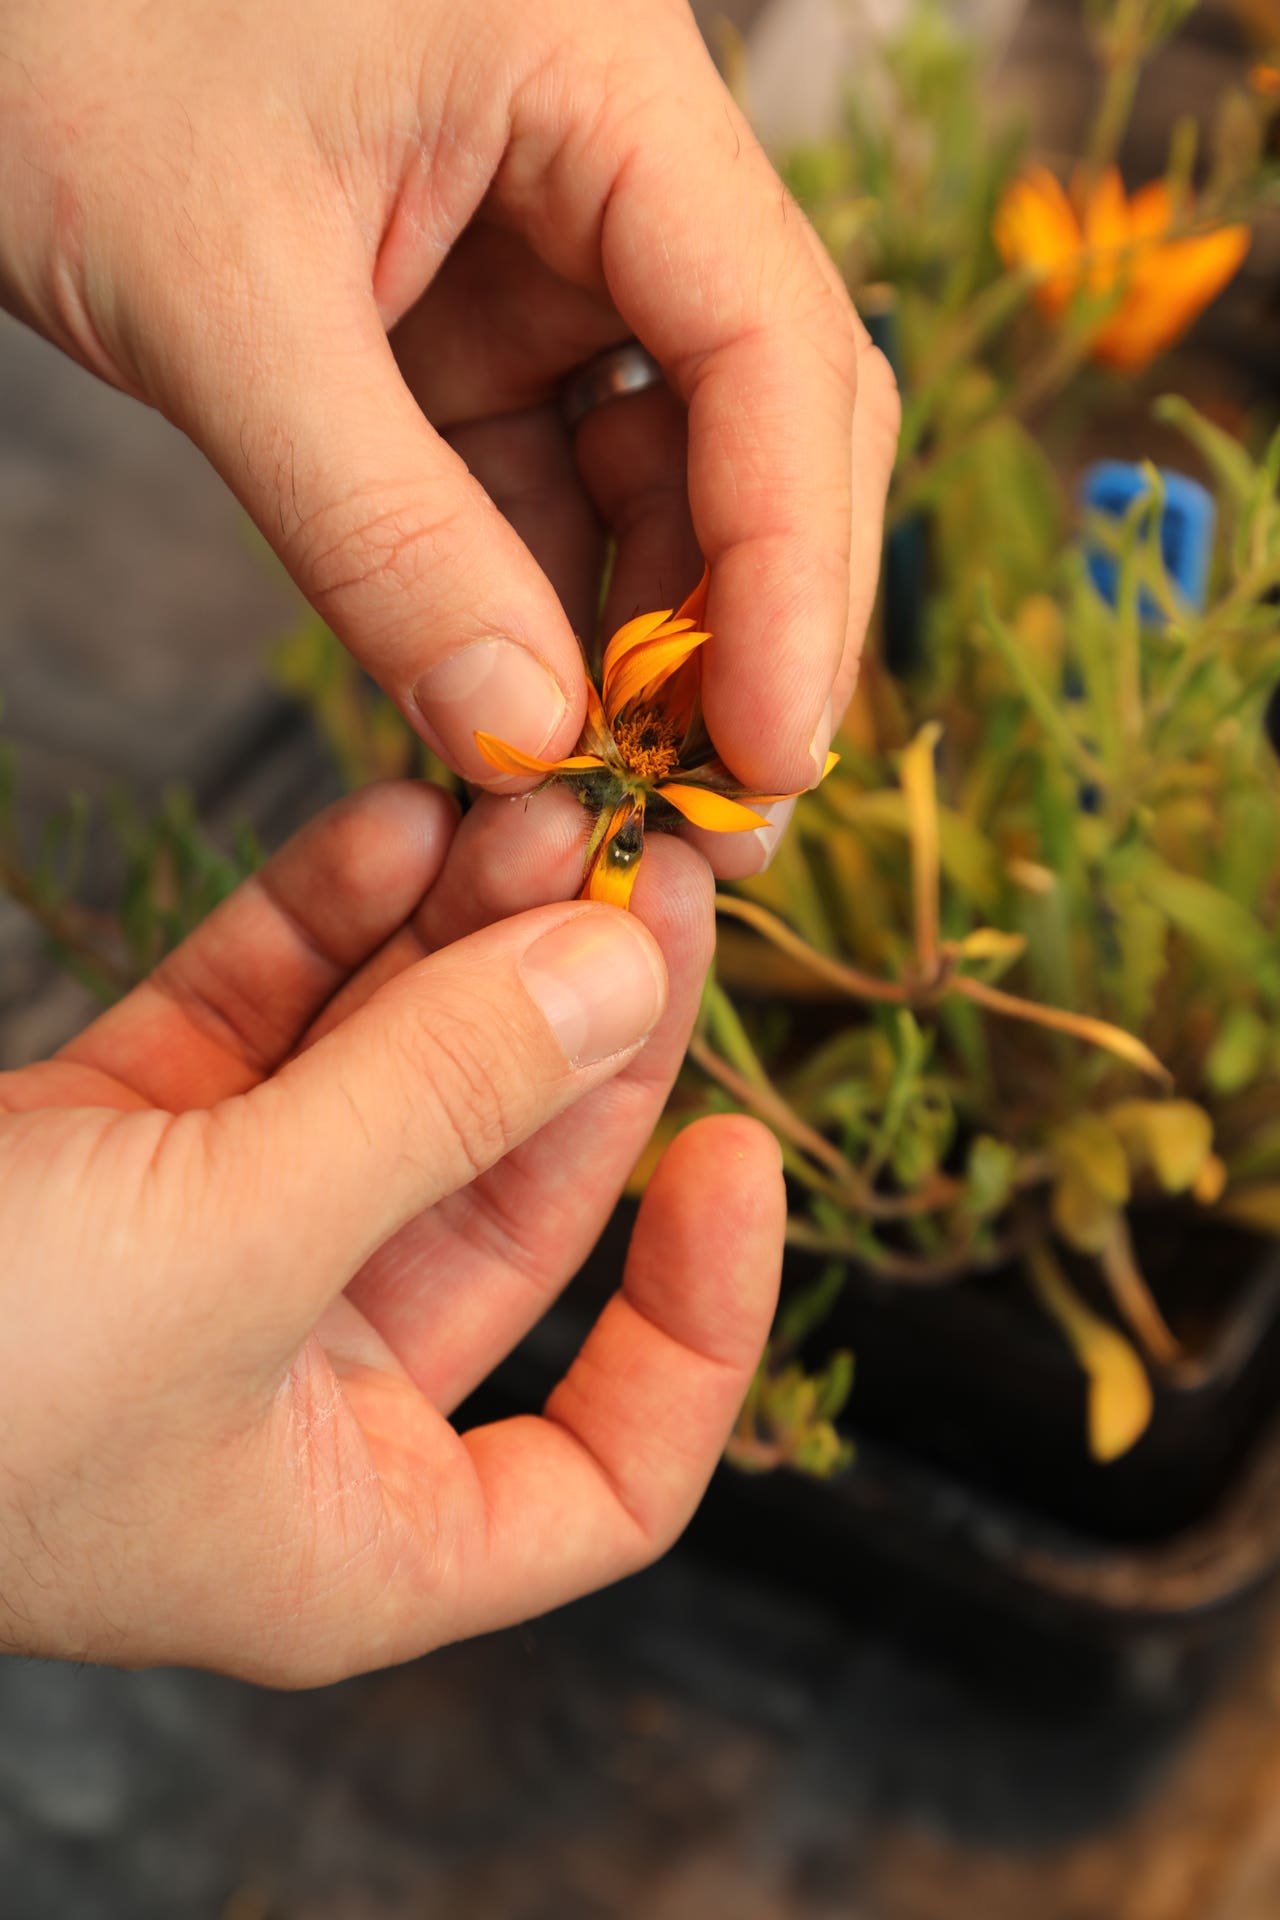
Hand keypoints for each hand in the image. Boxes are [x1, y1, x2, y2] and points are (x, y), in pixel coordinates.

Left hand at [0, 0, 897, 863]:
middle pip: (768, 418)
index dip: (792, 565)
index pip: (771, 342)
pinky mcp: (487, 337)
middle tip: (723, 813)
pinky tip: (536, 729)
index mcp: (601, 77)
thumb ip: (379, 530)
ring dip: (656, 645)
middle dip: (752, 620)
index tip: (769, 751)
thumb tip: (529, 740)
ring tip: (623, 797)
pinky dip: (551, 618)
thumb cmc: (66, 49)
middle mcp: (619, 167)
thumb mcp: (221, 298)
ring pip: (674, 478)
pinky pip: (555, 496)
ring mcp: (558, 258)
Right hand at [0, 785, 782, 1682]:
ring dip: (465, 954)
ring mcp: (205, 1262)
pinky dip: (325, 934)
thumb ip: (435, 1108)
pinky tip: (397, 826)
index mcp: (356, 1529)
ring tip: (533, 807)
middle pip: (509, 1209)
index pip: (614, 1471)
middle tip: (650, 878)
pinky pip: (260, 1032)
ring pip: (390, 1094)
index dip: (707, 1324)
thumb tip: (622, 980)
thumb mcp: (223, 1253)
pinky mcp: (110, 1151)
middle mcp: (298, 1400)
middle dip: (581, 1042)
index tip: (737, 1152)